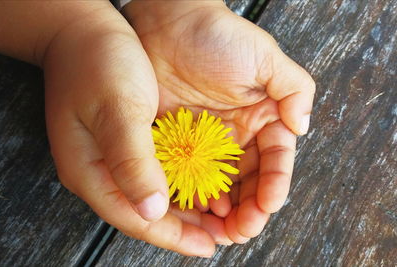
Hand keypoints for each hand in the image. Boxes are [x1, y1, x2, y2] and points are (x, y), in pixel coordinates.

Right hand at [43, 4, 215, 256]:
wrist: (83, 31)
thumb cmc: (98, 64)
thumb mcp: (118, 109)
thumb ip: (132, 162)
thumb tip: (152, 211)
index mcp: (91, 170)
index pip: (135, 218)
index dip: (172, 237)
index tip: (206, 247)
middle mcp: (100, 171)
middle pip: (145, 213)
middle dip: (183, 229)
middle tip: (219, 237)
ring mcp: (111, 157)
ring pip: (152, 196)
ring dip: (184, 210)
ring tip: (217, 219)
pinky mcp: (124, 141)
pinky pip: (154, 174)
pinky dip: (178, 184)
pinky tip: (200, 185)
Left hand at [124, 0, 314, 243]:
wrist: (166, 24)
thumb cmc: (216, 36)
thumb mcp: (265, 58)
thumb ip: (294, 90)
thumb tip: (303, 128)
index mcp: (261, 118)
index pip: (274, 161)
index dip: (274, 185)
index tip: (269, 204)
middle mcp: (236, 135)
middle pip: (248, 182)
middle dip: (250, 210)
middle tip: (243, 230)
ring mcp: (206, 143)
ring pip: (220, 187)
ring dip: (224, 212)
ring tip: (222, 230)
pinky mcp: (178, 144)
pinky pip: (188, 178)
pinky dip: (194, 197)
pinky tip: (196, 211)